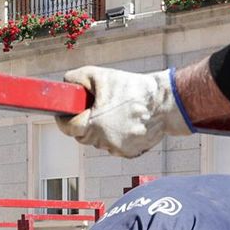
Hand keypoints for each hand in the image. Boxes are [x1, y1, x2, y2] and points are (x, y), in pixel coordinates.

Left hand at [56, 67, 192, 158]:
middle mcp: (104, 141)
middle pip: (83, 136)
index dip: (65, 118)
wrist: (164, 104)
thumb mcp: (100, 76)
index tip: (66, 112)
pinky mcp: (129, 153)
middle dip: (84, 122)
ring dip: (101, 129)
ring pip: (99, 141)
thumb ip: (76, 79)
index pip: (68, 128)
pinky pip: (114, 145)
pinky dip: (116, 135)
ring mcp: (117, 149)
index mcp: (93, 124)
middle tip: (94, 108)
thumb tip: (65, 84)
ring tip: (115, 112)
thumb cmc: (132, 89)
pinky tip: (126, 122)